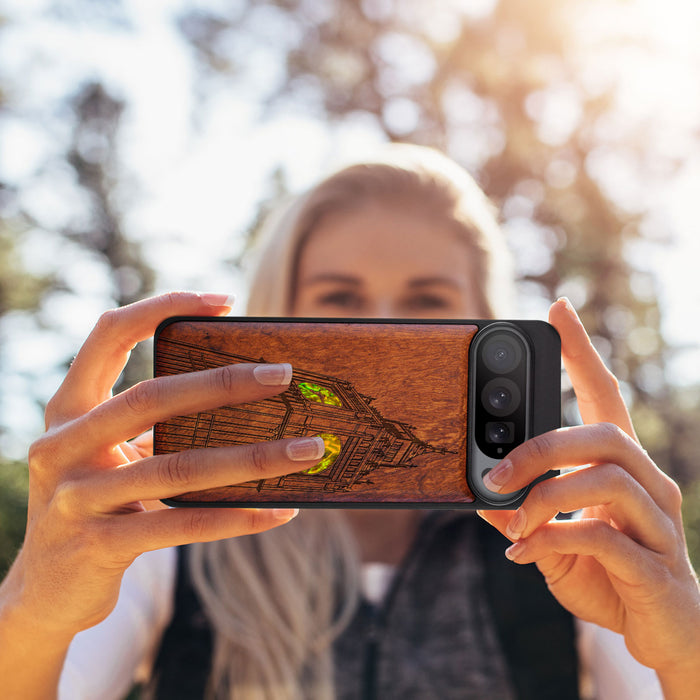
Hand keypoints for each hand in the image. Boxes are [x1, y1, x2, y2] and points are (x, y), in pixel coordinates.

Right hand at [3, 292, 323, 640]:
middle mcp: (62, 446)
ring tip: (307, 450)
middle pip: (151, 397)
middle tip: (284, 375)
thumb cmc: (97, 503)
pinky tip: (280, 511)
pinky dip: (237, 517)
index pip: (109, 334)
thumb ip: (154, 426)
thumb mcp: (111, 455)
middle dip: (223, 383)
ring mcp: (76, 498)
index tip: (224, 301)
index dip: (162, 307)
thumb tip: (247, 397)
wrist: (46, 590)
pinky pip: (183, 524)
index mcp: (68, 410)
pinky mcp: (99, 546)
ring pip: (178, 468)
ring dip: (253, 458)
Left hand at [478, 298, 699, 691]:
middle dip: (541, 447)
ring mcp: (659, 524)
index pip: (605, 396)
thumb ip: (523, 516)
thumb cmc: (610, 577)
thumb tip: (480, 496)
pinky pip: (604, 537)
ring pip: (606, 479)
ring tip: (512, 522)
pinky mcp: (657, 567)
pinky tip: (524, 554)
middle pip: (604, 434)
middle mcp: (650, 484)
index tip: (558, 309)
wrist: (664, 635)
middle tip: (495, 472)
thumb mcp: (553, 541)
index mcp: (622, 468)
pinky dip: (553, 540)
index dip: (582, 352)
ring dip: (545, 497)